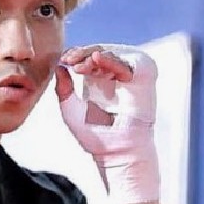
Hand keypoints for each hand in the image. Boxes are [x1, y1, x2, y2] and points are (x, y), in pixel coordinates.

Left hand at [56, 44, 160, 203]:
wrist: (116, 152)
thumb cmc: (95, 136)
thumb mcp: (70, 109)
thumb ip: (63, 89)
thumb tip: (58, 67)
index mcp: (101, 79)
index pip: (88, 58)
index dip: (75, 55)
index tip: (63, 61)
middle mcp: (116, 74)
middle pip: (99, 51)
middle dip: (82, 53)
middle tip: (70, 60)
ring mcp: (131, 74)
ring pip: (112, 52)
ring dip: (94, 55)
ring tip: (81, 65)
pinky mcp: (144, 77)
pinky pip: (128, 62)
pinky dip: (111, 59)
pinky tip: (96, 59)